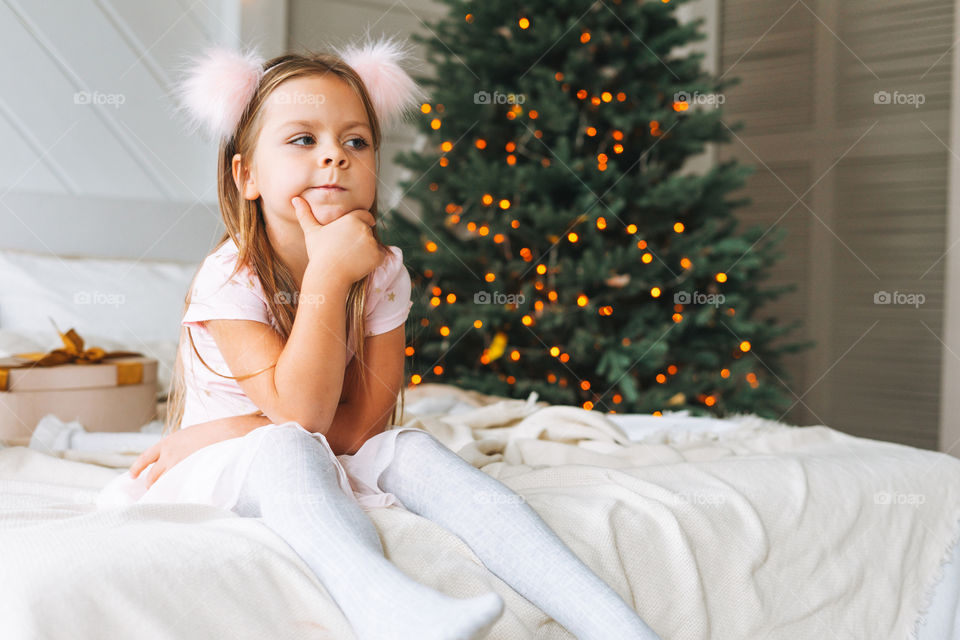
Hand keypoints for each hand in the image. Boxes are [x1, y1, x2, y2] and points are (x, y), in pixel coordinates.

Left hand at [129, 417, 261, 488]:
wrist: (227, 433)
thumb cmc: (212, 433)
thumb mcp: (188, 435)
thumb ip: (177, 448)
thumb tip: (172, 460)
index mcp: (168, 443)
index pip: (145, 458)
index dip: (137, 467)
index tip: (132, 476)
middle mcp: (169, 455)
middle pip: (152, 476)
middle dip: (151, 484)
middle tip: (154, 489)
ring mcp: (179, 467)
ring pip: (163, 484)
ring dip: (163, 490)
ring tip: (166, 495)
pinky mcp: (189, 476)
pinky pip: (177, 489)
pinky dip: (176, 493)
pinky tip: (178, 496)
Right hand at [291, 197, 385, 284]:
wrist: (328, 274)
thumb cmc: (318, 253)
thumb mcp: (311, 232)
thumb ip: (305, 214)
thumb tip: (295, 199)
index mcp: (351, 219)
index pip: (364, 216)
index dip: (364, 221)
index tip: (363, 226)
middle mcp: (363, 228)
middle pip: (368, 231)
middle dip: (362, 238)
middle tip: (349, 250)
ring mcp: (371, 242)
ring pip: (373, 244)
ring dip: (367, 250)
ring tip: (351, 258)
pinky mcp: (377, 256)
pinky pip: (379, 256)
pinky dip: (373, 261)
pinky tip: (359, 265)